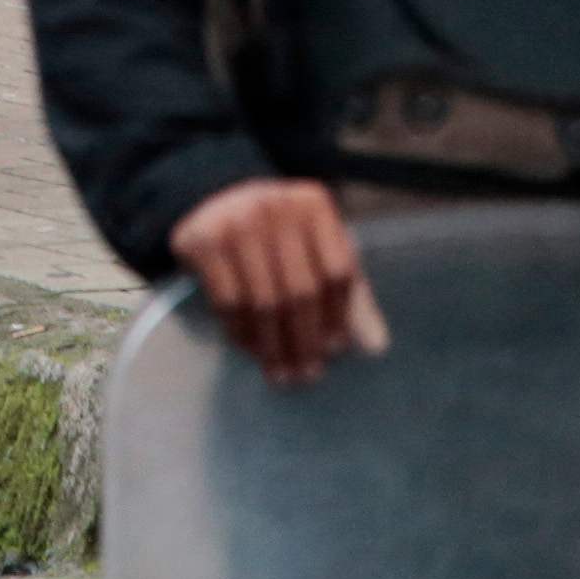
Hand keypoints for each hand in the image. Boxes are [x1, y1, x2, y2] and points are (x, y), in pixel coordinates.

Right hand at [169, 178, 385, 388]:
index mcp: (313, 205)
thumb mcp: (317, 250)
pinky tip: (251, 351)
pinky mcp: (203, 241)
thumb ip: (347, 294)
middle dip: (305, 341)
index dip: (339, 316)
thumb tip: (376, 347)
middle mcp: (275, 206)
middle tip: (307, 374)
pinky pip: (229, 303)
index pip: (337, 271)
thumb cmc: (277, 234)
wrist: (213, 204)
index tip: (336, 349)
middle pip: (301, 291)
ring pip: (264, 303)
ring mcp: (235, 221)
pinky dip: (242, 334)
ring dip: (273, 347)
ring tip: (281, 374)